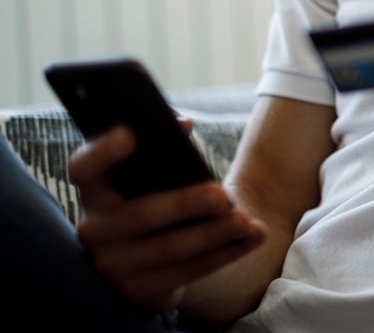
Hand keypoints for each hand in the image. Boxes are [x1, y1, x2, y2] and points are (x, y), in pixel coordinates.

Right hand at [68, 125, 265, 310]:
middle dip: (184, 204)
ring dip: (211, 235)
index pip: (83, 168)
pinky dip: (223, 254)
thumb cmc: (155, 198)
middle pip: (138, 215)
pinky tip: (248, 239)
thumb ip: (161, 145)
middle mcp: (96, 229)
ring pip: (168, 249)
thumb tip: (183, 124)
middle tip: (222, 195)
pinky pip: (186, 272)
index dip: (102, 152)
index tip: (129, 133)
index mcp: (94, 191)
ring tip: (243, 221)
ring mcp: (115, 265)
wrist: (150, 260)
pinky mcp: (141, 290)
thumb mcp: (150, 175)